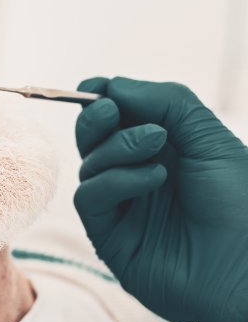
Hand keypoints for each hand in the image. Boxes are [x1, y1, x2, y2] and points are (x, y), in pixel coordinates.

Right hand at [74, 77, 247, 321]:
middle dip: (96, 118)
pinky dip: (116, 179)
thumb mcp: (211, 140)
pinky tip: (154, 178)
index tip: (94, 88)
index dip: (101, 98)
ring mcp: (122, 206)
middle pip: (93, 138)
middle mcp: (136, 174)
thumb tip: (113, 86)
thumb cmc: (241, 206)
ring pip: (89, 164)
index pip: (117, 117)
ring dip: (118, 147)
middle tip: (112, 110)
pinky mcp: (109, 235)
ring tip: (156, 147)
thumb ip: (168, 103)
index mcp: (163, 149)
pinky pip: (90, 196)